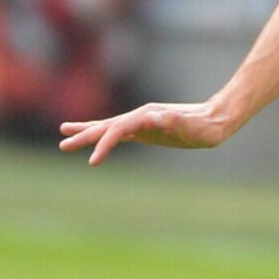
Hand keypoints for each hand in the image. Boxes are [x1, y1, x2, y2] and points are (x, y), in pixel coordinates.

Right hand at [57, 99, 235, 164]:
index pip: (117, 130)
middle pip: (106, 126)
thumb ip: (172, 121)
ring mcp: (141, 122)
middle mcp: (140, 116)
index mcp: (145, 116)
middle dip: (84, 135)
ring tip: (65, 132)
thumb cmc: (204, 125)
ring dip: (88, 131)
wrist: (216, 119)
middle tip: (62, 144)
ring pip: (109, 126)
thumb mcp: (190, 126)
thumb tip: (153, 117)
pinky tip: (97, 138)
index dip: (103, 145)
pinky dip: (105, 134)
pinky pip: (119, 131)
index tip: (92, 162)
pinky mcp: (146, 128)